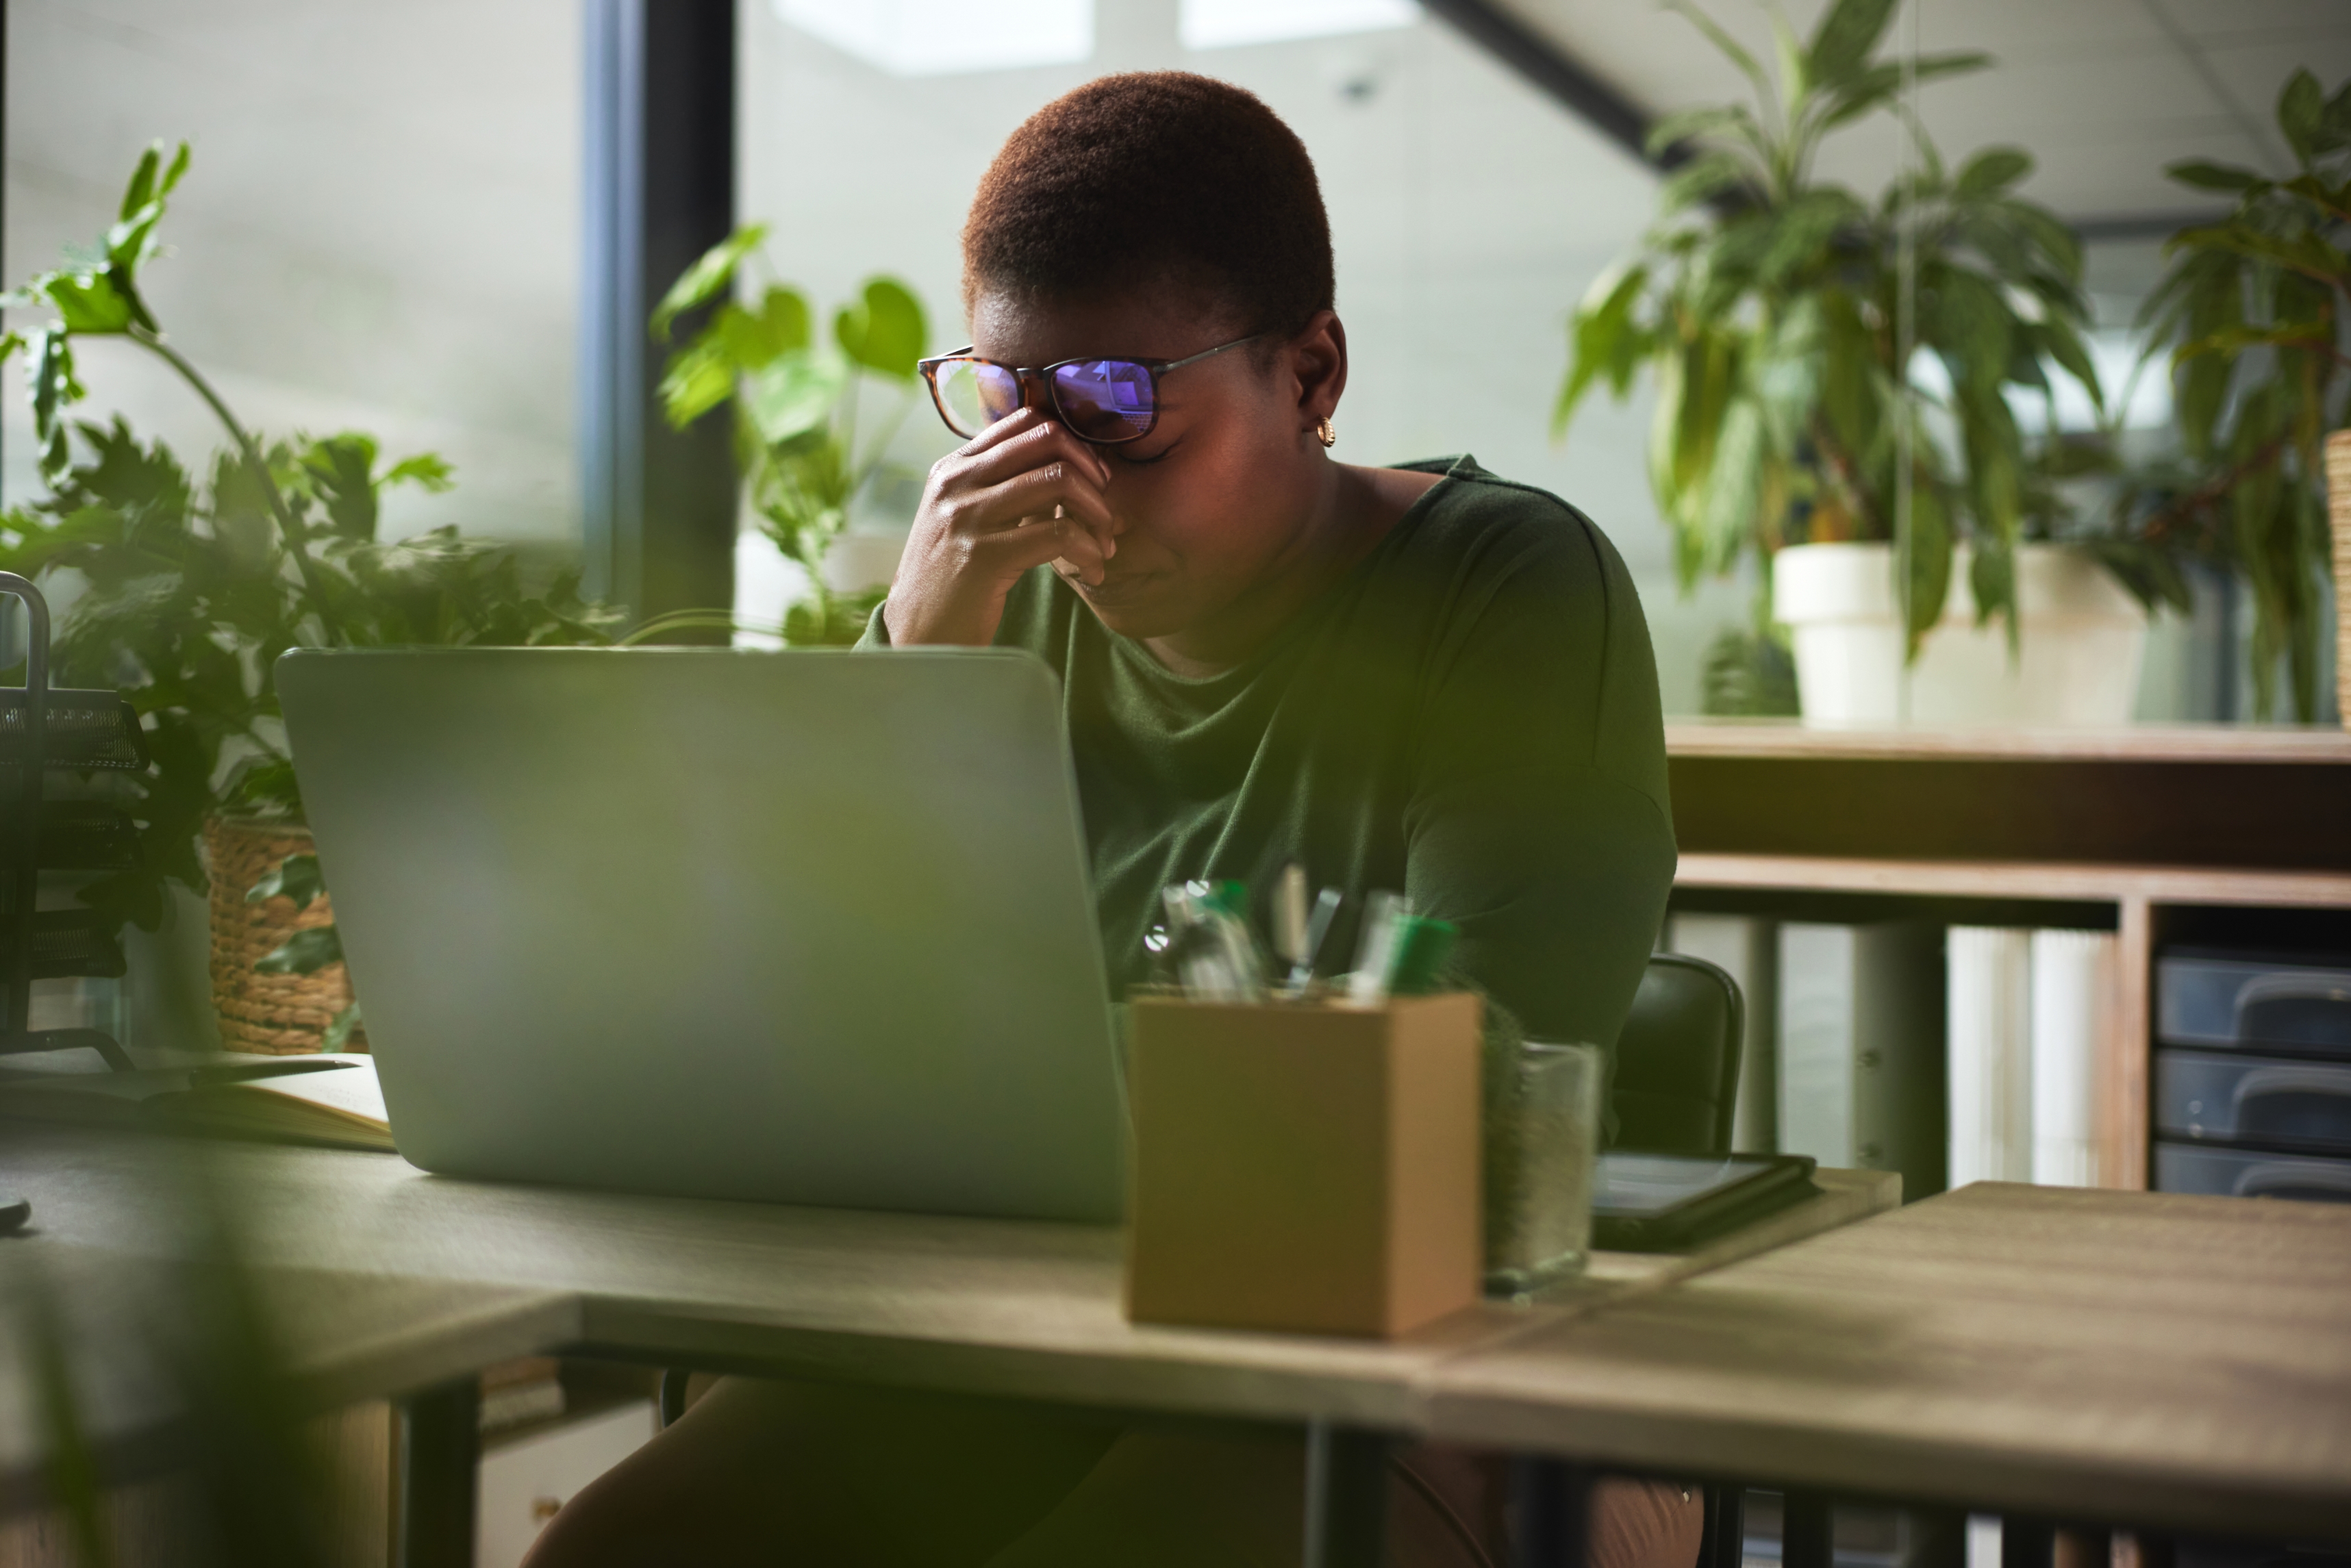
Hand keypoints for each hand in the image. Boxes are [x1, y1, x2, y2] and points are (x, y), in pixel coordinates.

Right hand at [883, 409, 1120, 646]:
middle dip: (1092, 473)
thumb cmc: (950, 582)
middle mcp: (957, 483)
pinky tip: (1092, 570)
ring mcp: (967, 517)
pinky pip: (1059, 534)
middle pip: (1047, 441)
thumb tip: (1063, 468)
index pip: (1025, 421)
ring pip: (1059, 480)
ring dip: (1098, 513)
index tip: (1092, 478)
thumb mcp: (965, 521)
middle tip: (1105, 510)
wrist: (918, 637)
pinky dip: (1088, 551)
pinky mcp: (983, 556)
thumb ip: (1002, 489)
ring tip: (1104, 545)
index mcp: (953, 468)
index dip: (1073, 443)